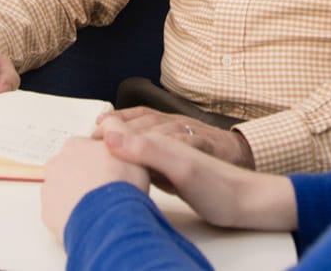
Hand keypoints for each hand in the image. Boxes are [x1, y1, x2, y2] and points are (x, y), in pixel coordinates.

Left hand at [41, 136, 149, 236]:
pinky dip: (71, 213)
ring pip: (62, 189)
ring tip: (97, 207)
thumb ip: (120, 145)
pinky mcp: (48, 211)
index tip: (110, 172)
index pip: (86, 148)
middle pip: (70, 167)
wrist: (108, 218)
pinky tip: (87, 218)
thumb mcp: (132, 154)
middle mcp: (57, 163)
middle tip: (103, 190)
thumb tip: (120, 142)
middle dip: (83, 176)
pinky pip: (59, 211)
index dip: (100, 161)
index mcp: (76, 144)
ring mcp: (50, 188)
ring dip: (75, 195)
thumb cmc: (122, 185)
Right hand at [94, 116, 296, 231]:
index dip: (102, 134)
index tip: (80, 143)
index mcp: (163, 138)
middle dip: (106, 133)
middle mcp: (168, 140)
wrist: (250, 200)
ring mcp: (174, 154)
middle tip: (82, 143)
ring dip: (119, 139)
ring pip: (139, 139)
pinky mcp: (179, 169)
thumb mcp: (180, 168)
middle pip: (130, 130)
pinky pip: (150, 154)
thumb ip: (145, 148)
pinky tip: (133, 161)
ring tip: (99, 145)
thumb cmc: (218, 187)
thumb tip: (109, 130)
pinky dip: (135, 152)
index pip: (124, 129)